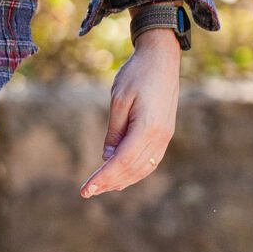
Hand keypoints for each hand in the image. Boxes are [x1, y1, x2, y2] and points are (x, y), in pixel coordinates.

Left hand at [80, 30, 180, 198]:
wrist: (162, 59)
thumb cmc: (137, 75)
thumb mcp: (118, 100)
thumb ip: (114, 131)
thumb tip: (107, 158)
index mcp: (148, 128)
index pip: (122, 161)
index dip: (103, 177)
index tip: (86, 189)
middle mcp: (160, 137)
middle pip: (132, 169)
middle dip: (109, 182)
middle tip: (87, 192)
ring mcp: (165, 136)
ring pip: (143, 168)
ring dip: (122, 180)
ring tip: (100, 187)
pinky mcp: (165, 134)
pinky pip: (150, 160)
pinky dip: (134, 171)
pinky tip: (119, 175)